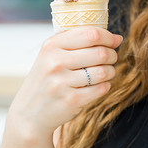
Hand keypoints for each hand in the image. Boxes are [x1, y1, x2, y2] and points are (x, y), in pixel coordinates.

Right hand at [7, 27, 122, 138]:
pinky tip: (99, 85)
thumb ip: (82, 42)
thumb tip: (118, 38)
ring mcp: (62, 82)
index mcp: (52, 45)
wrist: (29, 113)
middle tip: (111, 59)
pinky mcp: (71, 100)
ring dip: (111, 72)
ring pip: (103, 71)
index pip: (91, 34)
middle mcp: (55, 62)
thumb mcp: (54, 55)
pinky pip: (101, 88)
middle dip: (112, 55)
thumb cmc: (48, 79)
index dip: (108, 37)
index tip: (114, 42)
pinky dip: (105, 86)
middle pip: (100, 53)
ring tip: (106, 73)